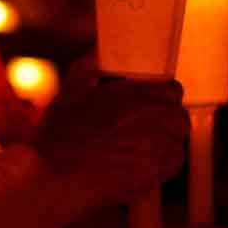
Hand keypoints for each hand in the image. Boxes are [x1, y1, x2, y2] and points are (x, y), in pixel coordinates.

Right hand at [33, 78, 187, 204]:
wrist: (49, 177)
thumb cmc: (55, 139)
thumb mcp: (68, 92)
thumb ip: (89, 66)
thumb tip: (98, 51)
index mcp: (129, 95)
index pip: (172, 90)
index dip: (163, 97)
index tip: (154, 104)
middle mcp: (146, 119)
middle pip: (179, 117)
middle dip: (166, 122)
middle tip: (146, 129)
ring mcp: (152, 148)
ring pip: (177, 143)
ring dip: (164, 144)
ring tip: (141, 150)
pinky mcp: (151, 174)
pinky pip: (172, 166)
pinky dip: (161, 166)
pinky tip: (140, 165)